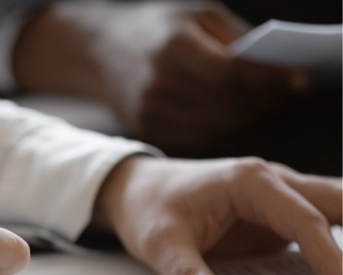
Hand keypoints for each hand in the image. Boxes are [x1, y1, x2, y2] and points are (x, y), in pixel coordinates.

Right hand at [13, 1, 307, 154]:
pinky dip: (222, 128)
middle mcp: (157, 84)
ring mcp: (150, 112)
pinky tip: (233, 113)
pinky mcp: (147, 130)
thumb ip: (233, 39)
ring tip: (263, 103)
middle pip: (226, 105)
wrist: (99, 51)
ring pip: (216, 127)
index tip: (297, 78)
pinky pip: (198, 137)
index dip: (268, 80)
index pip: (230, 74)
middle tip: (285, 92)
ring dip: (247, 118)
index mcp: (171, 48)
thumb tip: (270, 70)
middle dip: (263, 101)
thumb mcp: (196, 15)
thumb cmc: (156, 27)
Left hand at [93, 155, 341, 274]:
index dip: (332, 260)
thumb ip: (184, 274)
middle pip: (339, 206)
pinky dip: (338, 249)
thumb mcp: (158, 242)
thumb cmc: (147, 207)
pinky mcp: (278, 218)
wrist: (135, 188)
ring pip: (337, 211)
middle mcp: (275, 183)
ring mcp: (280, 199)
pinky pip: (319, 231)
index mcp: (251, 183)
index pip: (306, 222)